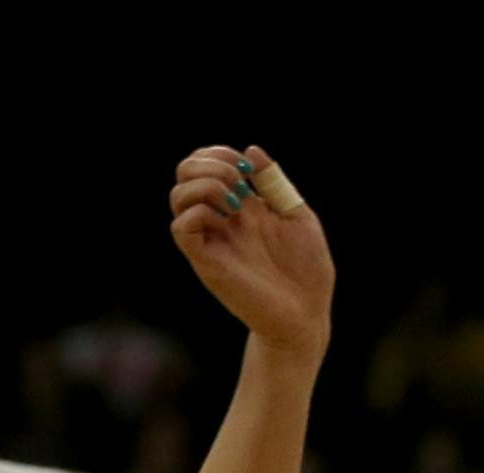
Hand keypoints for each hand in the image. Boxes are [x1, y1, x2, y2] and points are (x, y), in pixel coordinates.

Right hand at [169, 144, 332, 362]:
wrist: (306, 311)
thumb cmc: (306, 268)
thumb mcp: (295, 212)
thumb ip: (272, 182)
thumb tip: (251, 150)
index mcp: (239, 207)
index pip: (204, 168)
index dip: (217, 153)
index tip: (247, 166)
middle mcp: (220, 222)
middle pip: (183, 176)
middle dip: (208, 163)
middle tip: (239, 181)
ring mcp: (211, 242)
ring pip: (177, 197)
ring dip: (206, 184)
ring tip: (235, 200)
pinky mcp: (207, 263)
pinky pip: (181, 229)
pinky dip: (199, 212)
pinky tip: (228, 219)